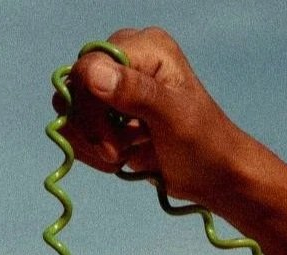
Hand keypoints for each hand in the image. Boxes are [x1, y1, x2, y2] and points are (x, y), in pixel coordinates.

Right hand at [52, 27, 286, 254]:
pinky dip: (93, 153)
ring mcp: (115, 90)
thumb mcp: (172, 116)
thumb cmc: (203, 143)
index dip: (89, 107)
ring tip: (124, 157)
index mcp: (144, 48)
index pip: (87, 67)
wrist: (214, 175)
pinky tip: (121, 160)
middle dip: (91, 130)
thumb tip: (91, 73)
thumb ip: (134, 91)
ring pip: (72, 115)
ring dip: (93, 145)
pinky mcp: (110, 117)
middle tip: (118, 154)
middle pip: (75, 91)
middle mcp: (126, 62)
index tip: (111, 144)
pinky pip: (79, 132)